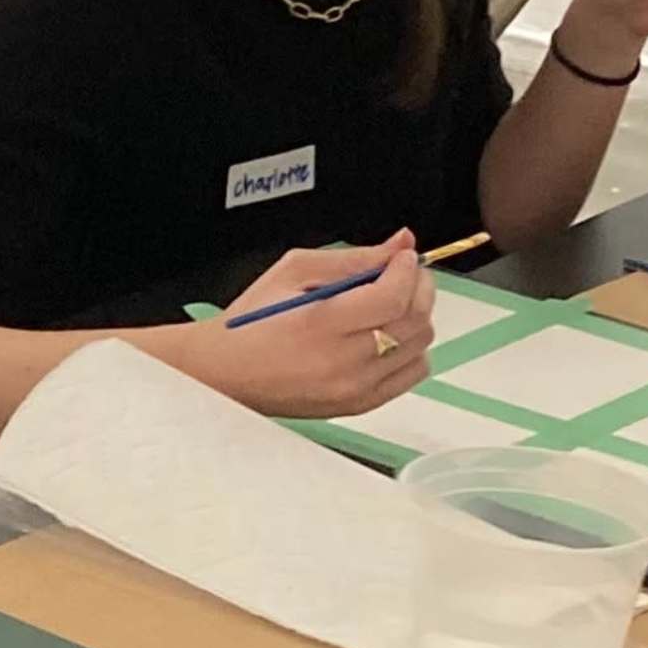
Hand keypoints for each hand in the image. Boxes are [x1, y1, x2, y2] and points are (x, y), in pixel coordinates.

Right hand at [173, 234, 433, 420]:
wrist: (227, 373)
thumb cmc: (253, 321)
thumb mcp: (294, 270)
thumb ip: (354, 258)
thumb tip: (401, 242)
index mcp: (321, 324)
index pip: (393, 295)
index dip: (407, 268)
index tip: (402, 257)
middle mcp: (343, 362)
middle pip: (415, 320)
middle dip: (418, 287)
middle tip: (401, 273)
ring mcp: (354, 389)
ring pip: (421, 346)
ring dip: (416, 317)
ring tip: (391, 304)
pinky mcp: (359, 405)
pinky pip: (412, 374)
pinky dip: (410, 349)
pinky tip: (387, 335)